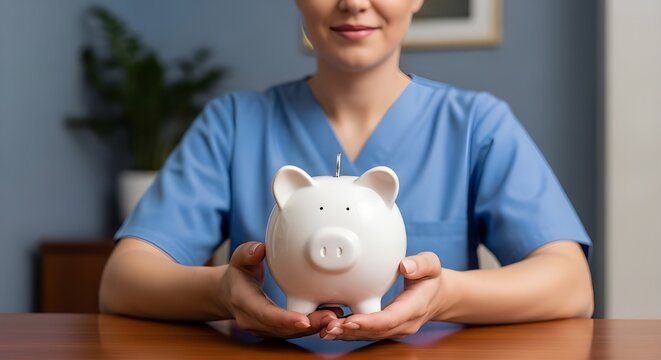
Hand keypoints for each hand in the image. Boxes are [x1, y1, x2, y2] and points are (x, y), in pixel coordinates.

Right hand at [220, 241, 340, 337]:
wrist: (229, 294)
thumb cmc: (238, 275)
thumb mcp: (239, 260)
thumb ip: (247, 253)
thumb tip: (259, 249)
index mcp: (244, 303)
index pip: (265, 314)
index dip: (285, 319)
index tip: (304, 320)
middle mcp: (253, 321)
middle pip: (283, 329)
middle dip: (308, 326)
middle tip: (332, 317)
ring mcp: (264, 329)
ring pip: (291, 333)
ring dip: (314, 328)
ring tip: (336, 317)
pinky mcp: (274, 331)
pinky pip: (293, 332)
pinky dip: (311, 327)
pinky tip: (329, 318)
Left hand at [320, 252, 443, 339]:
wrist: (438, 296)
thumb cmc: (431, 278)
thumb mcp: (432, 265)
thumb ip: (421, 264)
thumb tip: (405, 266)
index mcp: (414, 308)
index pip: (390, 319)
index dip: (368, 322)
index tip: (349, 320)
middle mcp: (403, 324)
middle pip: (375, 332)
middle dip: (350, 331)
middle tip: (327, 327)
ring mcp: (394, 329)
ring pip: (368, 335)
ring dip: (346, 334)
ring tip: (324, 330)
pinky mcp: (385, 329)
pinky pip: (366, 332)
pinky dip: (348, 332)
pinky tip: (330, 328)